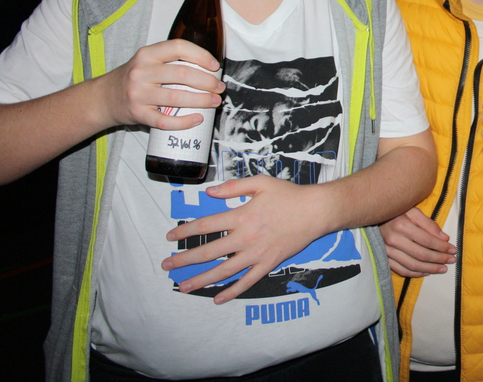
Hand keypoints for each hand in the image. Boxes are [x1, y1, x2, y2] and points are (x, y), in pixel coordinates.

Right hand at [98, 39, 222, 129]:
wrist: (104, 98)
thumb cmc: (133, 78)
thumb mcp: (147, 61)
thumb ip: (170, 60)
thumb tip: (208, 67)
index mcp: (147, 54)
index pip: (178, 47)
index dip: (200, 55)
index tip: (215, 66)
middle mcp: (141, 72)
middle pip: (182, 74)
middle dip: (207, 81)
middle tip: (219, 87)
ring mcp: (138, 94)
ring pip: (176, 98)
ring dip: (201, 100)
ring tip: (215, 101)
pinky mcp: (138, 114)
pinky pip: (165, 120)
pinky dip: (184, 121)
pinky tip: (198, 118)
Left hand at [162, 176, 329, 303]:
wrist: (315, 212)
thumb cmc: (289, 195)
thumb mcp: (261, 183)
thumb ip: (233, 186)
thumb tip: (209, 191)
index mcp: (241, 216)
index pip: (205, 225)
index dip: (185, 232)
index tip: (170, 238)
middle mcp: (245, 238)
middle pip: (209, 251)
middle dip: (185, 260)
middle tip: (166, 266)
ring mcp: (256, 254)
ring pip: (224, 271)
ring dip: (202, 280)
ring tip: (184, 287)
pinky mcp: (268, 264)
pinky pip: (248, 281)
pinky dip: (233, 291)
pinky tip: (218, 299)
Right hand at [380, 208, 455, 277]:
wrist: (371, 217)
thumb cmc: (395, 212)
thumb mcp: (411, 210)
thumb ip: (428, 223)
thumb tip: (444, 238)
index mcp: (402, 225)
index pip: (427, 240)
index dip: (442, 247)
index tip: (453, 249)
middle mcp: (394, 239)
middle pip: (421, 254)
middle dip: (439, 259)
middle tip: (452, 260)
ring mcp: (387, 251)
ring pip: (412, 265)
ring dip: (430, 269)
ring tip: (442, 269)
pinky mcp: (384, 258)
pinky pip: (401, 270)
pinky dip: (415, 274)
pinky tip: (426, 272)